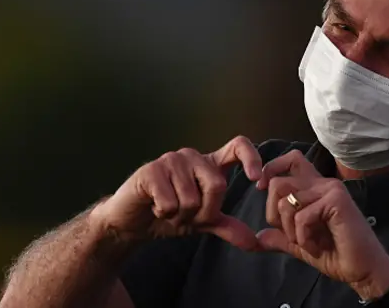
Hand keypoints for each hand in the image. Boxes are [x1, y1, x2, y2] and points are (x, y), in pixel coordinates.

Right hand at [90, 135, 261, 250]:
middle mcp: (193, 156)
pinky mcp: (151, 170)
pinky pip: (170, 202)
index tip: (257, 181)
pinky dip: (164, 214)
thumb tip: (255, 243)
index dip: (252, 159)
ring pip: (192, 198)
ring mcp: (171, 160)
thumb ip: (228, 227)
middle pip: (217, 185)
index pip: (238, 147)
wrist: (131, 223)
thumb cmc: (169, 215)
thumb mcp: (202, 222)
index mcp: (209, 164)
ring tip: (168, 210)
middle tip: (185, 216)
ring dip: (180, 216)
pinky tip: (154, 207)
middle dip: (203, 212)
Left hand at [256, 151, 388, 300]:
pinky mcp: (336, 201)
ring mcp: (330, 190)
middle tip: (290, 234)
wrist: (363, 270)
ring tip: (307, 243)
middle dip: (273, 213)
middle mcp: (323, 183)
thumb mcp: (300, 244)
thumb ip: (280, 237)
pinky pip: (302, 216)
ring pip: (286, 201)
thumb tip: (257, 238)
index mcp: (315, 187)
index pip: (291, 159)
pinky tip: (316, 247)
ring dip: (290, 230)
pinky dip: (303, 238)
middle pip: (278, 183)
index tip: (262, 189)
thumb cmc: (337, 254)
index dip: (272, 169)